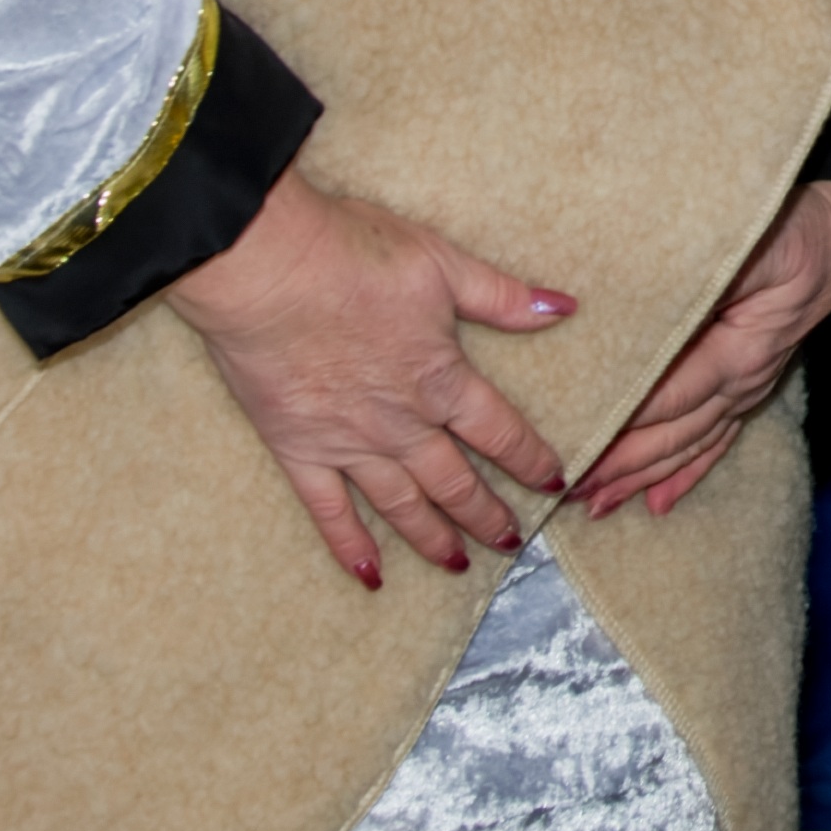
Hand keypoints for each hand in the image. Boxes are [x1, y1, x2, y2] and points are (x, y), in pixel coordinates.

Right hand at [162, 171, 574, 588]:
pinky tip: (369, 575)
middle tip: (511, 542)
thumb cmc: (352, 255)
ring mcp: (349, 444)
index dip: (532, 460)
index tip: (554, 485)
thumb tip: (564, 307)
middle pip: (456, 482)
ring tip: (457, 564)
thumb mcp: (442, 264)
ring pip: (402, 506)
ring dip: (433, 538)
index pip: (502, 433)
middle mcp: (403, 425)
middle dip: (488, 515)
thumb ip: (502, 296)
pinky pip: (329, 512)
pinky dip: (350, 546)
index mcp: (442, 380)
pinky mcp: (298, 450)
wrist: (266, 268)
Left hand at [569, 180, 830, 522]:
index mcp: (740, 351)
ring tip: (598, 506)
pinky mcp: (746, 388)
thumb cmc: (792, 233)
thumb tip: (647, 307)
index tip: (581, 440)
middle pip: (676, 433)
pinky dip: (684, 474)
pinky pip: (713, 443)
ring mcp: (747, 390)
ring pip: (689, 445)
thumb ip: (701, 278)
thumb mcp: (750, 246)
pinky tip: (657, 504)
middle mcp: (743, 382)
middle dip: (624, 465)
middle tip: (572, 489)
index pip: (673, 394)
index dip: (626, 420)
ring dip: (644, 477)